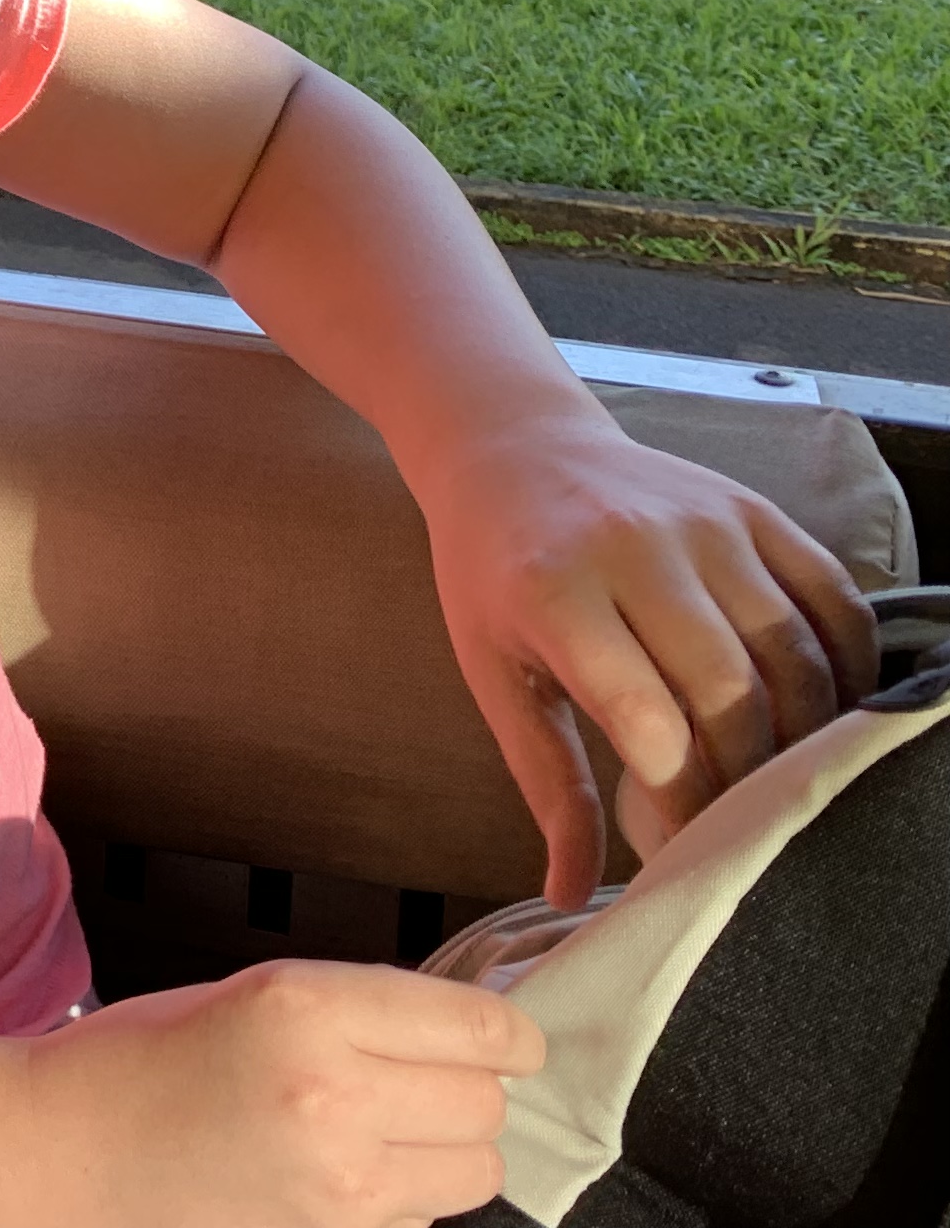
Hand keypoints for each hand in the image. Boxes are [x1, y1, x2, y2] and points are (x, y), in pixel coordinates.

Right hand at [30, 959, 541, 1227]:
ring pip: (476, 1172)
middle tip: (422, 1077)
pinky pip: (425, 1217)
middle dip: (470, 1088)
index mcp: (305, 1008)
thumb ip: (359, 1009)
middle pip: (485, 1103)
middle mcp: (333, 1095)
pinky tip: (347, 1170)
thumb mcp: (251, 995)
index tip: (507, 1034)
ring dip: (450, 1149)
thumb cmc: (142, 1061)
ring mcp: (339, 1183)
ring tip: (388, 1129)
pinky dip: (409, 1195)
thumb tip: (467, 1031)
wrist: (68, 1153)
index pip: (477, 1026)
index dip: (509, 1031)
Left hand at [414, 414, 877, 902]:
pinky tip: (824, 712)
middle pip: (730, 692)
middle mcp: (636, 549)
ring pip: (792, 652)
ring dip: (803, 733)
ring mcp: (704, 524)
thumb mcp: (493, 671)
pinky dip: (847, 665)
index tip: (678, 843)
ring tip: (776, 778)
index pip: (646, 718)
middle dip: (743, 777)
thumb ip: (545, 782)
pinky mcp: (753, 510)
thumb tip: (570, 894)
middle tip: (733, 821)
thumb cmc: (493, 572)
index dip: (678, 798)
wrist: (512, 447)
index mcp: (553, 592)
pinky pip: (833, 598)